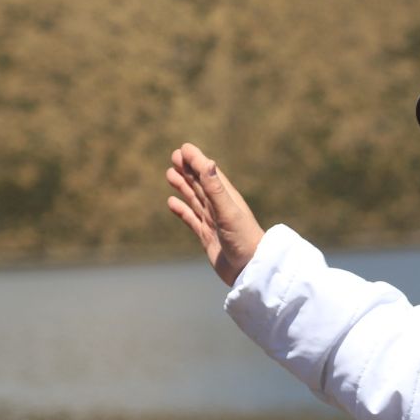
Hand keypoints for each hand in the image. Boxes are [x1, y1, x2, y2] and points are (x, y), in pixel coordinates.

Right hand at [166, 143, 264, 285]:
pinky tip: (172, 203)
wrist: (250, 271)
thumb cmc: (244, 240)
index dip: (197, 160)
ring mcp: (213, 222)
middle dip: (188, 170)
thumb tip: (207, 161)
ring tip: (170, 174)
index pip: (209, 174)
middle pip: (200, 184)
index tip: (183, 148)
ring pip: (194, 199)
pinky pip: (191, 219)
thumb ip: (216, 189)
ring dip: (183, 186)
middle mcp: (220, 208)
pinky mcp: (207, 237)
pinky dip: (181, 210)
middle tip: (174, 156)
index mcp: (227, 198)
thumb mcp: (228, 212)